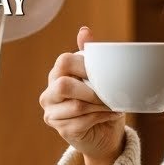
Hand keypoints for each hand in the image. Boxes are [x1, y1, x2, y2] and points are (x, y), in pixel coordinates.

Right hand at [40, 25, 125, 164]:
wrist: (105, 133)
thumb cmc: (101, 102)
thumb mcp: (97, 77)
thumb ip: (90, 55)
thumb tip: (84, 30)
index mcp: (56, 74)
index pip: (64, 62)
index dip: (85, 66)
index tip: (104, 74)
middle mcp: (49, 93)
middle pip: (64, 85)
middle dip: (91, 90)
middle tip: (108, 94)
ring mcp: (52, 113)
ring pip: (77, 106)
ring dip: (100, 106)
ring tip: (114, 105)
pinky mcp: (61, 130)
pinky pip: (82, 121)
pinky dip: (101, 117)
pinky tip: (112, 114)